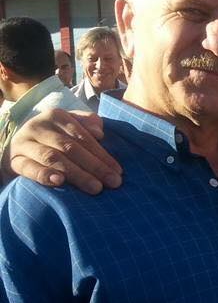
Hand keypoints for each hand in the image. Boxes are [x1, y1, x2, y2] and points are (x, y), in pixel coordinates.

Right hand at [6, 109, 122, 193]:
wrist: (19, 146)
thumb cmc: (53, 137)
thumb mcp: (69, 126)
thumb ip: (87, 124)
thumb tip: (100, 132)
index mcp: (56, 116)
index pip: (83, 137)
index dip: (102, 155)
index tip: (118, 171)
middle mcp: (39, 127)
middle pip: (71, 148)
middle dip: (95, 166)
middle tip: (113, 182)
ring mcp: (25, 143)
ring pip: (53, 158)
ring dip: (76, 174)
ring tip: (95, 187)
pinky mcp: (14, 160)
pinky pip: (29, 168)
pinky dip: (44, 175)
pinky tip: (59, 182)